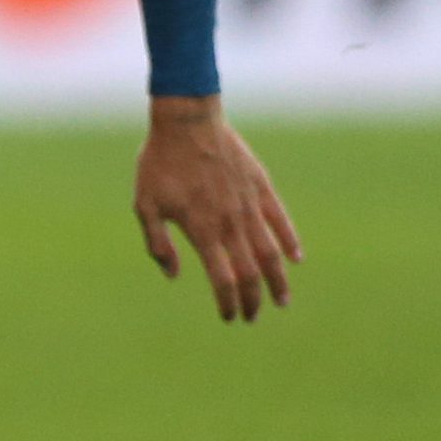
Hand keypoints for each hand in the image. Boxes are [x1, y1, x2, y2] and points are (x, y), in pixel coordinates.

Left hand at [132, 96, 303, 322]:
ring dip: (279, 280)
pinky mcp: (261, 187)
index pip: (223, 279)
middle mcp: (230, 223)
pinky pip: (281, 221)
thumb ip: (157, 243)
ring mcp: (250, 205)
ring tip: (282, 301)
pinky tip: (295, 259)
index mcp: (202, 230)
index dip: (229, 303)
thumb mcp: (145, 205)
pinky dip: (290, 241)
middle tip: (254, 316)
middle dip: (254, 300)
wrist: (186, 122)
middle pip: (251, 272)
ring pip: (272, 252)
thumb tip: (173, 274)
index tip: (230, 317)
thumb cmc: (159, 164)